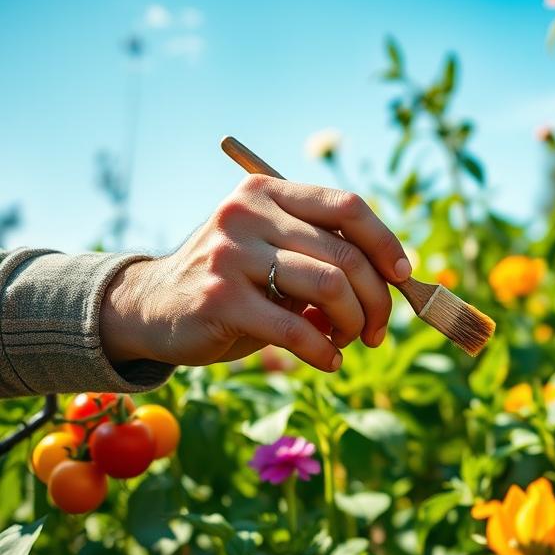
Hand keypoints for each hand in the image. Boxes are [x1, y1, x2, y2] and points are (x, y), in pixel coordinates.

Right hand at [100, 175, 411, 371]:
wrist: (151, 308)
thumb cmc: (232, 283)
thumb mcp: (275, 255)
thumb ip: (323, 256)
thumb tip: (395, 281)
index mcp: (268, 192)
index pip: (348, 205)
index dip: (386, 242)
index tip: (403, 275)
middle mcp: (248, 214)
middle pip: (347, 254)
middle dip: (377, 299)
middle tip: (377, 331)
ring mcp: (231, 254)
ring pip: (330, 286)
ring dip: (354, 325)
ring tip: (347, 342)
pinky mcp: (219, 299)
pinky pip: (296, 329)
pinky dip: (324, 351)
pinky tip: (328, 361)